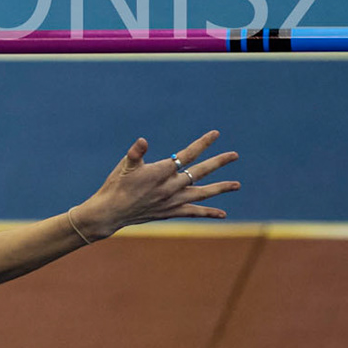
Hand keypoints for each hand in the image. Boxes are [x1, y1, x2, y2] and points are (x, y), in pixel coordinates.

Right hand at [74, 131, 240, 237]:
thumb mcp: (124, 166)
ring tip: (237, 185)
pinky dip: (208, 212)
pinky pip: (193, 212)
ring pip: (202, 193)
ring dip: (220, 188)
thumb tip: (143, 141)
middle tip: (234, 155)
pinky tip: (223, 214)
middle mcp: (171, 186)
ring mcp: (173, 201)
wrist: (111, 212)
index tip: (215, 134)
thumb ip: (136, 152)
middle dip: (218, 162)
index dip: (202, 144)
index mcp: (161, 172)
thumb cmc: (116, 185)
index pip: (187, 155)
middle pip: (200, 172)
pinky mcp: (171, 212)